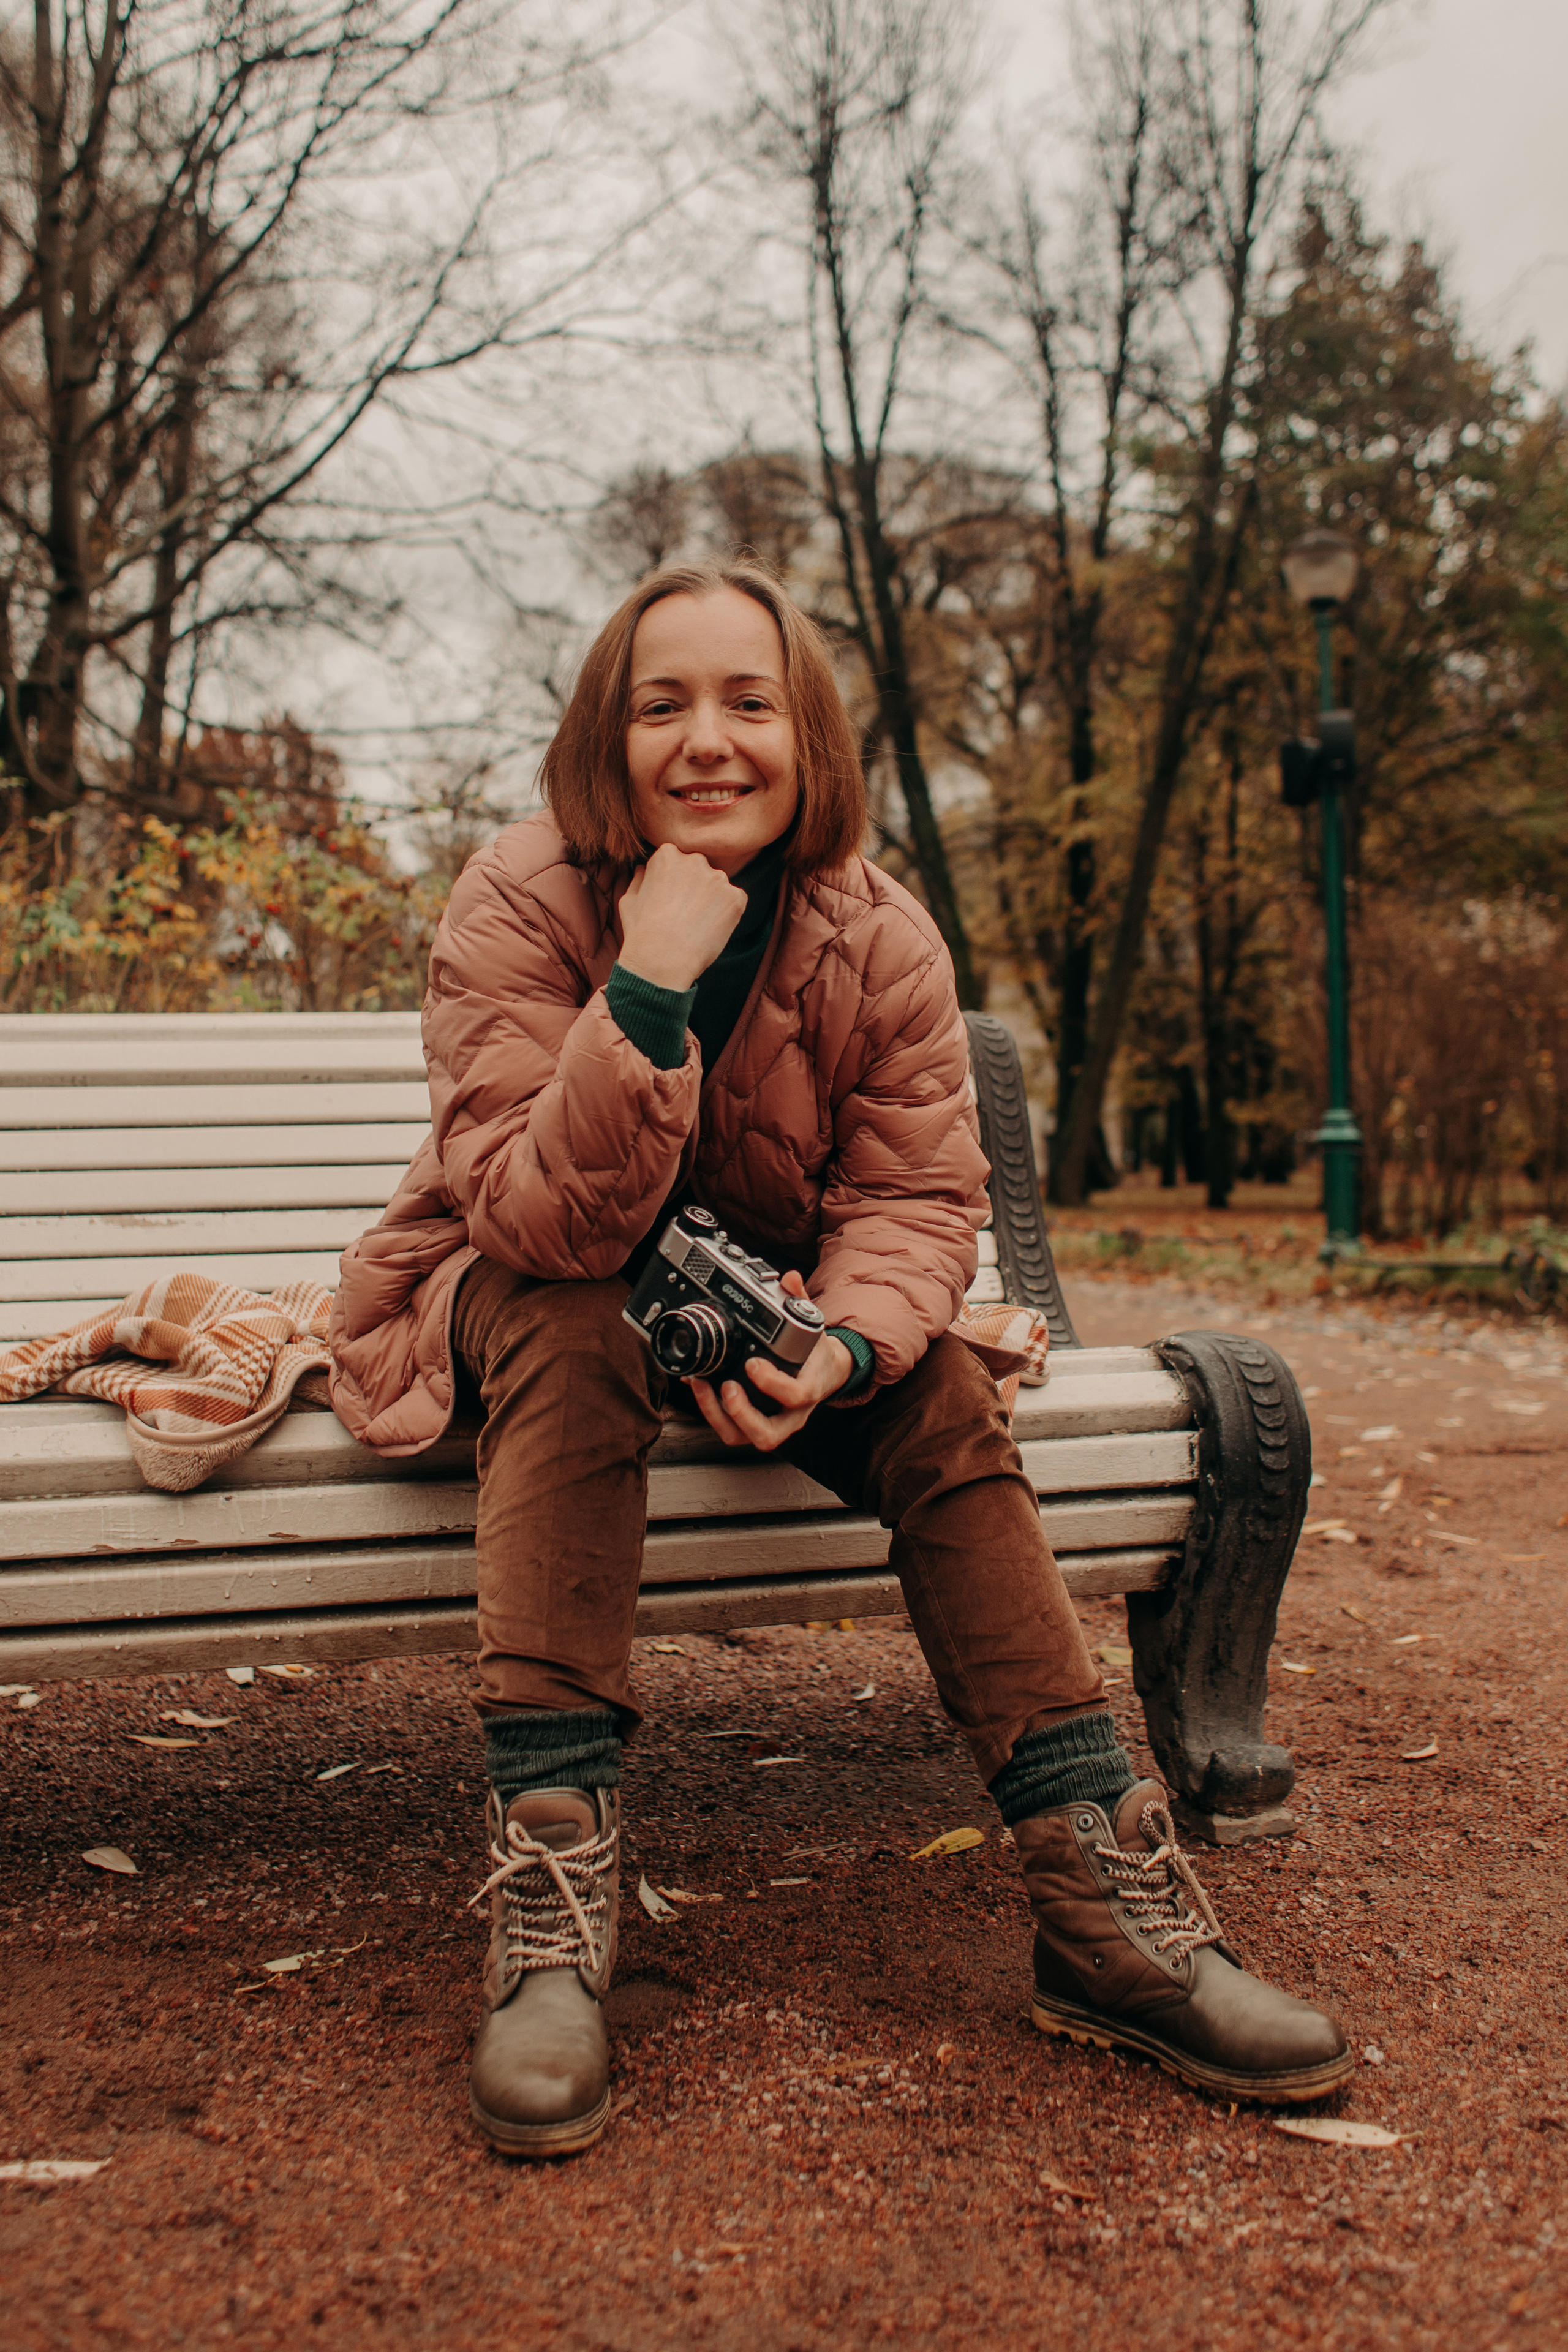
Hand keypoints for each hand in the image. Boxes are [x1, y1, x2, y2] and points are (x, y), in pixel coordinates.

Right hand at [618, 843, 746, 992]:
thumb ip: (639, 878)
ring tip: (696, 925)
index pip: (677, 859)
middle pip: (699, 869)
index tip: (669, 899)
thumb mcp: (629, 900)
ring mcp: (718, 878)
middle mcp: (695, 859)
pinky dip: (727, 913)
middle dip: (695, 886)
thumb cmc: (641, 932)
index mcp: (667, 854)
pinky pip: (735, 900)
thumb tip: (644, 869)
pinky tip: (710, 929)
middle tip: (684, 914)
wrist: (661, 960)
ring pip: (718, 885)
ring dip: (712, 900)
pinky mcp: (736, 897)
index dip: (673, 881)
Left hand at [686, 1272, 855, 1451]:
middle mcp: (791, 1415)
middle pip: (768, 1434)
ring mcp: (773, 1423)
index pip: (796, 1396)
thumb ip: (801, 1301)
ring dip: (718, 1416)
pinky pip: (732, 1430)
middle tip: (726, 1386)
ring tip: (703, 1386)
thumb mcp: (814, 1326)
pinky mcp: (755, 1425)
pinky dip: (710, 1411)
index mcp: (809, 1390)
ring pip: (745, 1438)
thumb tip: (791, 1278)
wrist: (825, 1373)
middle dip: (741, 1413)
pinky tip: (699, 1385)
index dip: (772, 1383)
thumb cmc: (816, 1354)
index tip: (753, 1363)